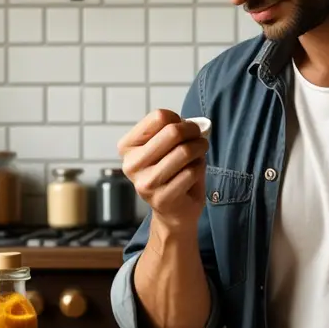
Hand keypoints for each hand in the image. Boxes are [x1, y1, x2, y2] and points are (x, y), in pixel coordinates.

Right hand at [118, 109, 208, 228]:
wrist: (173, 211)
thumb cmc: (171, 172)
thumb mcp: (165, 147)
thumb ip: (173, 131)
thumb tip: (194, 125)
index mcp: (127, 147)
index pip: (158, 117)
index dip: (178, 119)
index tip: (184, 128)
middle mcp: (131, 164)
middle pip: (172, 132)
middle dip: (193, 131)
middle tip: (199, 138)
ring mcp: (146, 183)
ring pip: (184, 151)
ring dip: (200, 148)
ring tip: (201, 150)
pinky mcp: (162, 199)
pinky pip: (191, 172)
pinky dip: (199, 167)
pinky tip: (195, 171)